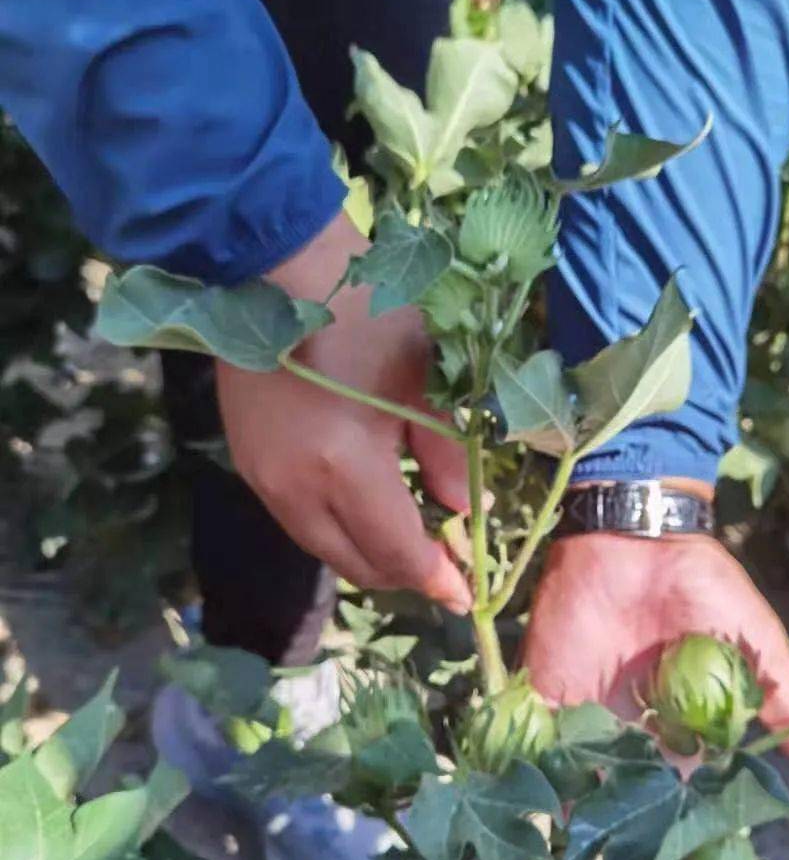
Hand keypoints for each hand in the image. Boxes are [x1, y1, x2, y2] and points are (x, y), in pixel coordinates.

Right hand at [216, 213, 471, 612]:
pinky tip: (365, 504)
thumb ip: (448, 457)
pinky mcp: (249, 464)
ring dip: (368, 553)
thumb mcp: (424, 380)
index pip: (398, 553)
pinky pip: (300, 521)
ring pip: (324, 548)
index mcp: (345, 468)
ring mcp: (263, 480)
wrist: (273, 267)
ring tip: (409, 535)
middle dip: (404, 573)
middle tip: (444, 560)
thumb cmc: (364, 313)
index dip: (437, 579)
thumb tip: (468, 514)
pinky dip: (337, 527)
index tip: (466, 593)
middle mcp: (296, 489)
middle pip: (357, 566)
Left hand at [525, 531, 788, 859]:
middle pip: (626, 856)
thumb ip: (778, 694)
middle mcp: (632, 766)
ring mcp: (582, 747)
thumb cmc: (700, 585)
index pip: (690, 843)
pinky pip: (518, 780)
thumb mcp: (750, 639)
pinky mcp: (538, 719)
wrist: (628, 537)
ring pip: (573, 835)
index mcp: (686, 758)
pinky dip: (500, 825)